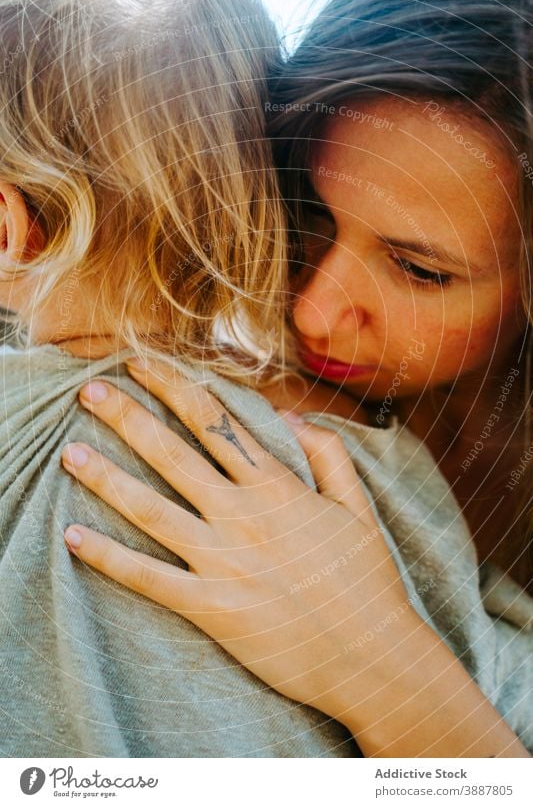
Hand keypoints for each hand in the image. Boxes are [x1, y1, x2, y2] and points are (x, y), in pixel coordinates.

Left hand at [60, 358, 528, 756]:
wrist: (373, 658)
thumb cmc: (368, 582)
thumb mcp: (359, 506)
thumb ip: (329, 453)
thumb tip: (293, 415)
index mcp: (277, 487)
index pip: (215, 423)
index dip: (174, 387)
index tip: (142, 364)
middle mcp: (244, 516)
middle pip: (174, 454)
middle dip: (128, 417)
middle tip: (89, 392)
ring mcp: (225, 562)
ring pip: (153, 509)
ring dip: (107, 480)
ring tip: (70, 454)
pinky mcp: (213, 608)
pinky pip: (151, 578)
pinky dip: (110, 559)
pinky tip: (75, 538)